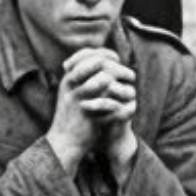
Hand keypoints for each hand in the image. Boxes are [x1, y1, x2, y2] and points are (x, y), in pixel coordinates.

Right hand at [47, 48, 136, 176]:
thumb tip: (102, 59)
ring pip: (103, 80)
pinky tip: (130, 107)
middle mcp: (71, 85)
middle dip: (118, 68)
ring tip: (131, 91)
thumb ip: (84, 76)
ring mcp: (78, 99)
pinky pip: (108, 103)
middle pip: (97, 63)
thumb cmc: (73, 115)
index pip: (87, 54)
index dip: (105, 54)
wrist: (64, 141)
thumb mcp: (72, 92)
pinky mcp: (86, 115)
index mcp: (68, 78)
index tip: (118, 59)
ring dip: (121, 84)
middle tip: (131, 76)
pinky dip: (121, 104)